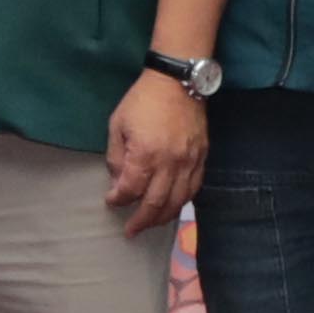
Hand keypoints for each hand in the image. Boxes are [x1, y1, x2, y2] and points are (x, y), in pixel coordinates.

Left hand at [105, 71, 210, 229]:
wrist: (178, 82)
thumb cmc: (143, 101)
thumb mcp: (118, 124)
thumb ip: (116, 157)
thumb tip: (118, 183)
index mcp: (145, 154)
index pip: (131, 189)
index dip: (119, 200)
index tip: (111, 201)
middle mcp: (170, 163)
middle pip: (155, 203)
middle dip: (141, 221)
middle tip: (131, 231)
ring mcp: (189, 162)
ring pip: (177, 201)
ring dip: (162, 218)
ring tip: (150, 224)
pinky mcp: (202, 158)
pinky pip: (194, 189)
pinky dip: (182, 202)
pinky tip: (172, 207)